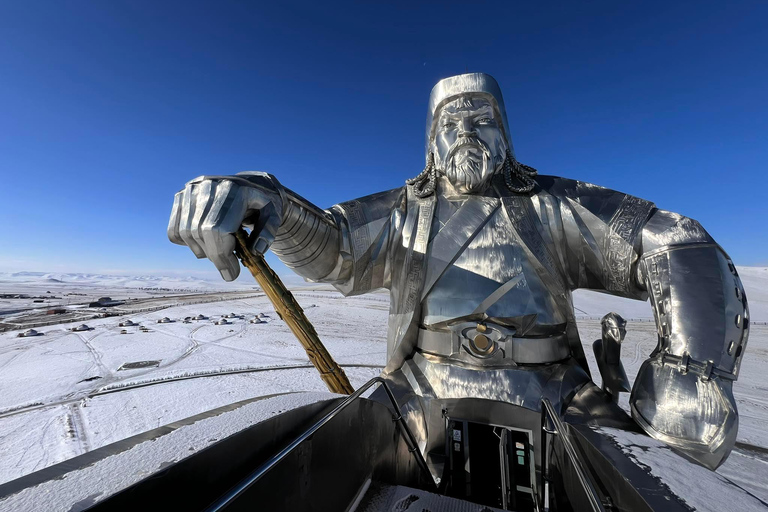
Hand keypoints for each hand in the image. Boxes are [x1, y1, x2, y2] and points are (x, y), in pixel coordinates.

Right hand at [167, 172, 283, 280]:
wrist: (250, 183)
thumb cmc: (263, 203)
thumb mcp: (274, 214)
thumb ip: (268, 232)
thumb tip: (256, 251)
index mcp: (234, 189)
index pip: (217, 229)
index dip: (222, 256)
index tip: (231, 274)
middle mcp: (208, 186)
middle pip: (200, 233)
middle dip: (214, 257)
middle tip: (228, 267)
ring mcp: (192, 189)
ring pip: (186, 233)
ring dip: (202, 251)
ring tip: (220, 250)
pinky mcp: (182, 195)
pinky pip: (174, 229)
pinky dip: (187, 243)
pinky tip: (206, 241)